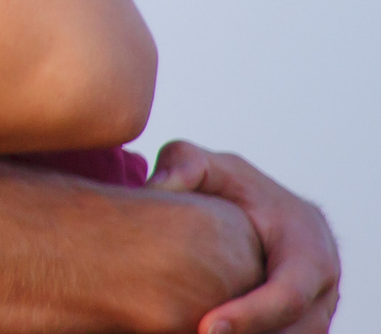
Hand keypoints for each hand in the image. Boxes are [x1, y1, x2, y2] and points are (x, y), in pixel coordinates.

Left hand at [147, 142, 338, 333]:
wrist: (265, 209)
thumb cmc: (231, 187)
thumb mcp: (206, 164)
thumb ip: (183, 165)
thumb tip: (157, 187)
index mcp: (309, 246)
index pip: (289, 293)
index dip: (251, 314)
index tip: (206, 327)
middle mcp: (322, 287)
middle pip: (295, 332)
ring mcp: (317, 312)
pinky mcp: (301, 327)